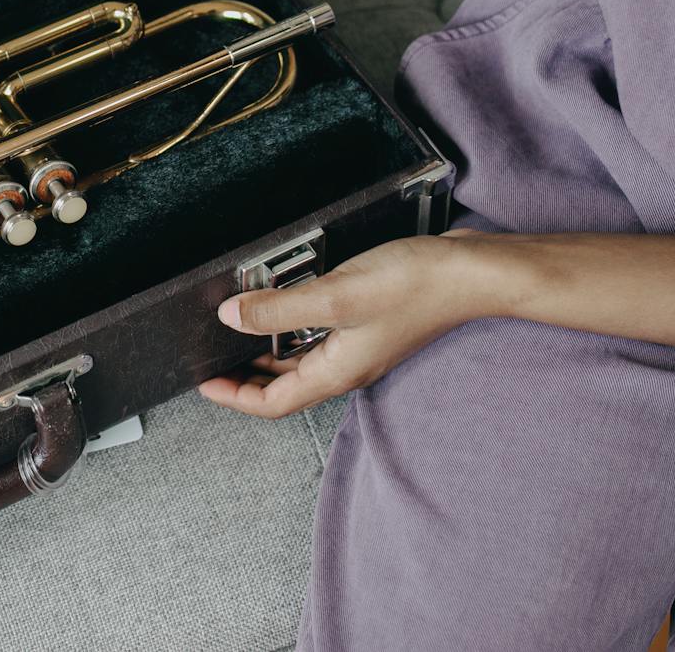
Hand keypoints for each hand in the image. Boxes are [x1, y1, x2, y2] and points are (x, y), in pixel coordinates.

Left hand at [200, 235, 499, 417]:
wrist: (472, 272)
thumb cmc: (415, 286)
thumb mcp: (336, 296)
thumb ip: (279, 308)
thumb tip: (230, 318)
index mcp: (335, 372)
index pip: (273, 403)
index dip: (234, 397)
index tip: (202, 383)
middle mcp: (346, 367)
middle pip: (283, 387)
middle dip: (244, 379)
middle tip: (210, 361)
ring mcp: (359, 347)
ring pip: (300, 361)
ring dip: (266, 352)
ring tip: (235, 332)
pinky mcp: (368, 325)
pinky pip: (318, 338)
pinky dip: (293, 329)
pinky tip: (284, 304)